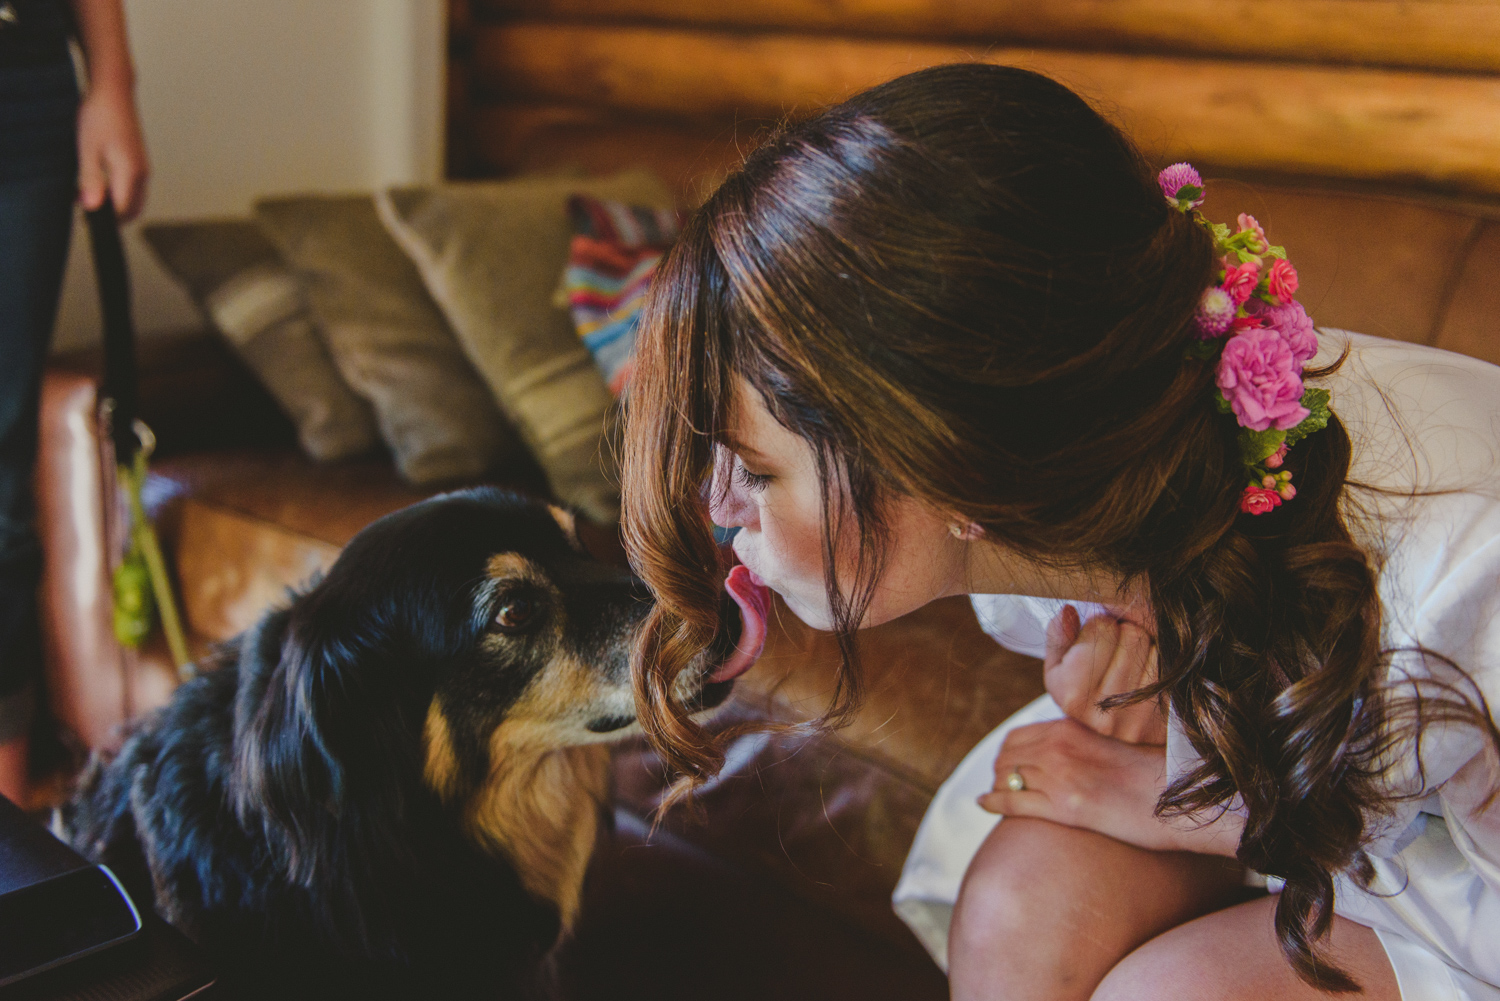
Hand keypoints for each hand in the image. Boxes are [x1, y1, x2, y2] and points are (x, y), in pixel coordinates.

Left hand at [76, 81, 148, 219]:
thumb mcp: (88, 149)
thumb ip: (91, 180)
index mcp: (131, 173)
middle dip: (112, 216)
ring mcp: (143, 168)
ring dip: (116, 204)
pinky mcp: (139, 162)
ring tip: (90, 195)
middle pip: (132, 210)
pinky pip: (133, 188)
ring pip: (134, 200)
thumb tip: (91, 206)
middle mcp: (142, 174)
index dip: (103, 218)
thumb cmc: (100, 116)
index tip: (84, 216)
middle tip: (87, 211)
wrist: (114, 91)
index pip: (121, 211)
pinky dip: (120, 193)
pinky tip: (101, 183)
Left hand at [979, 718, 1242, 856]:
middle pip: (1007, 755)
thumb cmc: (1155, 773)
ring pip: (1007, 776)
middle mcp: (1060, 747)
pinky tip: (984, 804)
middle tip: (1000, 779)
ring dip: (998, 784)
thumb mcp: (1114, 743)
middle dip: (1000, 768)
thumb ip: (1085, 742)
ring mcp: (1059, 777)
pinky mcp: (1064, 807)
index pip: (1019, 735)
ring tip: (997, 793)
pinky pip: (1013, 801)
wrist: (1178, 797)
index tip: (1009, 761)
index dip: (1009, 750)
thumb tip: (1066, 750)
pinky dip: (993, 801)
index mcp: (1072, 728)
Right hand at [1044, 604, 1165, 743]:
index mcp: (1073, 695)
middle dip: (1124, 633)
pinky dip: (1162, 664)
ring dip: (1146, 648)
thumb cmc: (1081, 692)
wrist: (1108, 742)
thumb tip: (1067, 613)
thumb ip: (1059, 636)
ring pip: (1154, 649)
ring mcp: (1138, 721)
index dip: (1099, 624)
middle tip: (1117, 649)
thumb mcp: (1058, 666)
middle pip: (1132, 635)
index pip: (1101, 628)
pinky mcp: (1164, 724)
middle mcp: (1105, 712)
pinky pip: (1171, 671)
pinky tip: (1148, 675)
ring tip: (1132, 662)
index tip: (1096, 638)